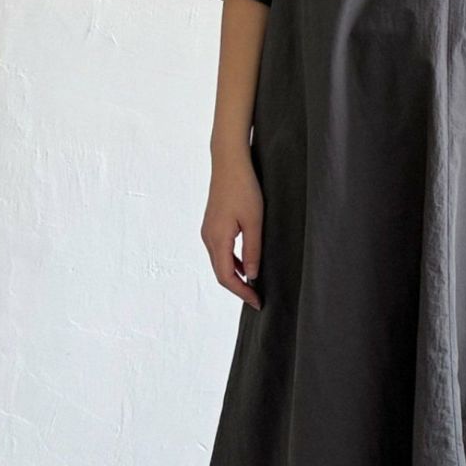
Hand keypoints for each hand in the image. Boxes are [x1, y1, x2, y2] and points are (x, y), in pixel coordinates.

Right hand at [202, 147, 264, 309]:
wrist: (229, 162)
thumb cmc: (244, 188)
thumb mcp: (254, 222)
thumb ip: (253, 250)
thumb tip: (252, 276)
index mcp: (217, 239)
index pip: (226, 276)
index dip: (242, 292)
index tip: (257, 302)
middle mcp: (208, 238)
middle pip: (221, 273)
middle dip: (238, 288)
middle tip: (257, 299)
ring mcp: (208, 231)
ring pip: (220, 263)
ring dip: (236, 276)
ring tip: (254, 286)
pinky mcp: (213, 225)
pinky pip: (221, 251)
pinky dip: (233, 263)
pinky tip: (248, 265)